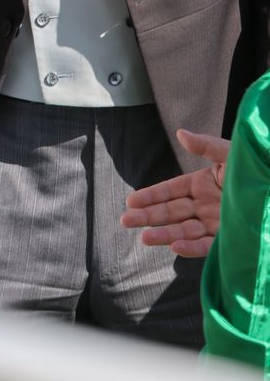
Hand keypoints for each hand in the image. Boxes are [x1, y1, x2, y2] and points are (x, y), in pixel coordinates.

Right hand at [120, 129, 229, 257]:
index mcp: (205, 182)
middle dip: (149, 217)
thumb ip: (206, 146)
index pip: (172, 191)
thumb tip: (180, 133)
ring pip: (185, 230)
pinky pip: (207, 245)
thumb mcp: (231, 154)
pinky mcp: (230, 240)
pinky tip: (174, 247)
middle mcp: (208, 205)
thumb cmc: (258, 169)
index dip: (151, 196)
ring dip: (164, 234)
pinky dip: (191, 247)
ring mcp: (218, 223)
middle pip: (173, 212)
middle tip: (125, 222)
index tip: (131, 201)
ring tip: (143, 238)